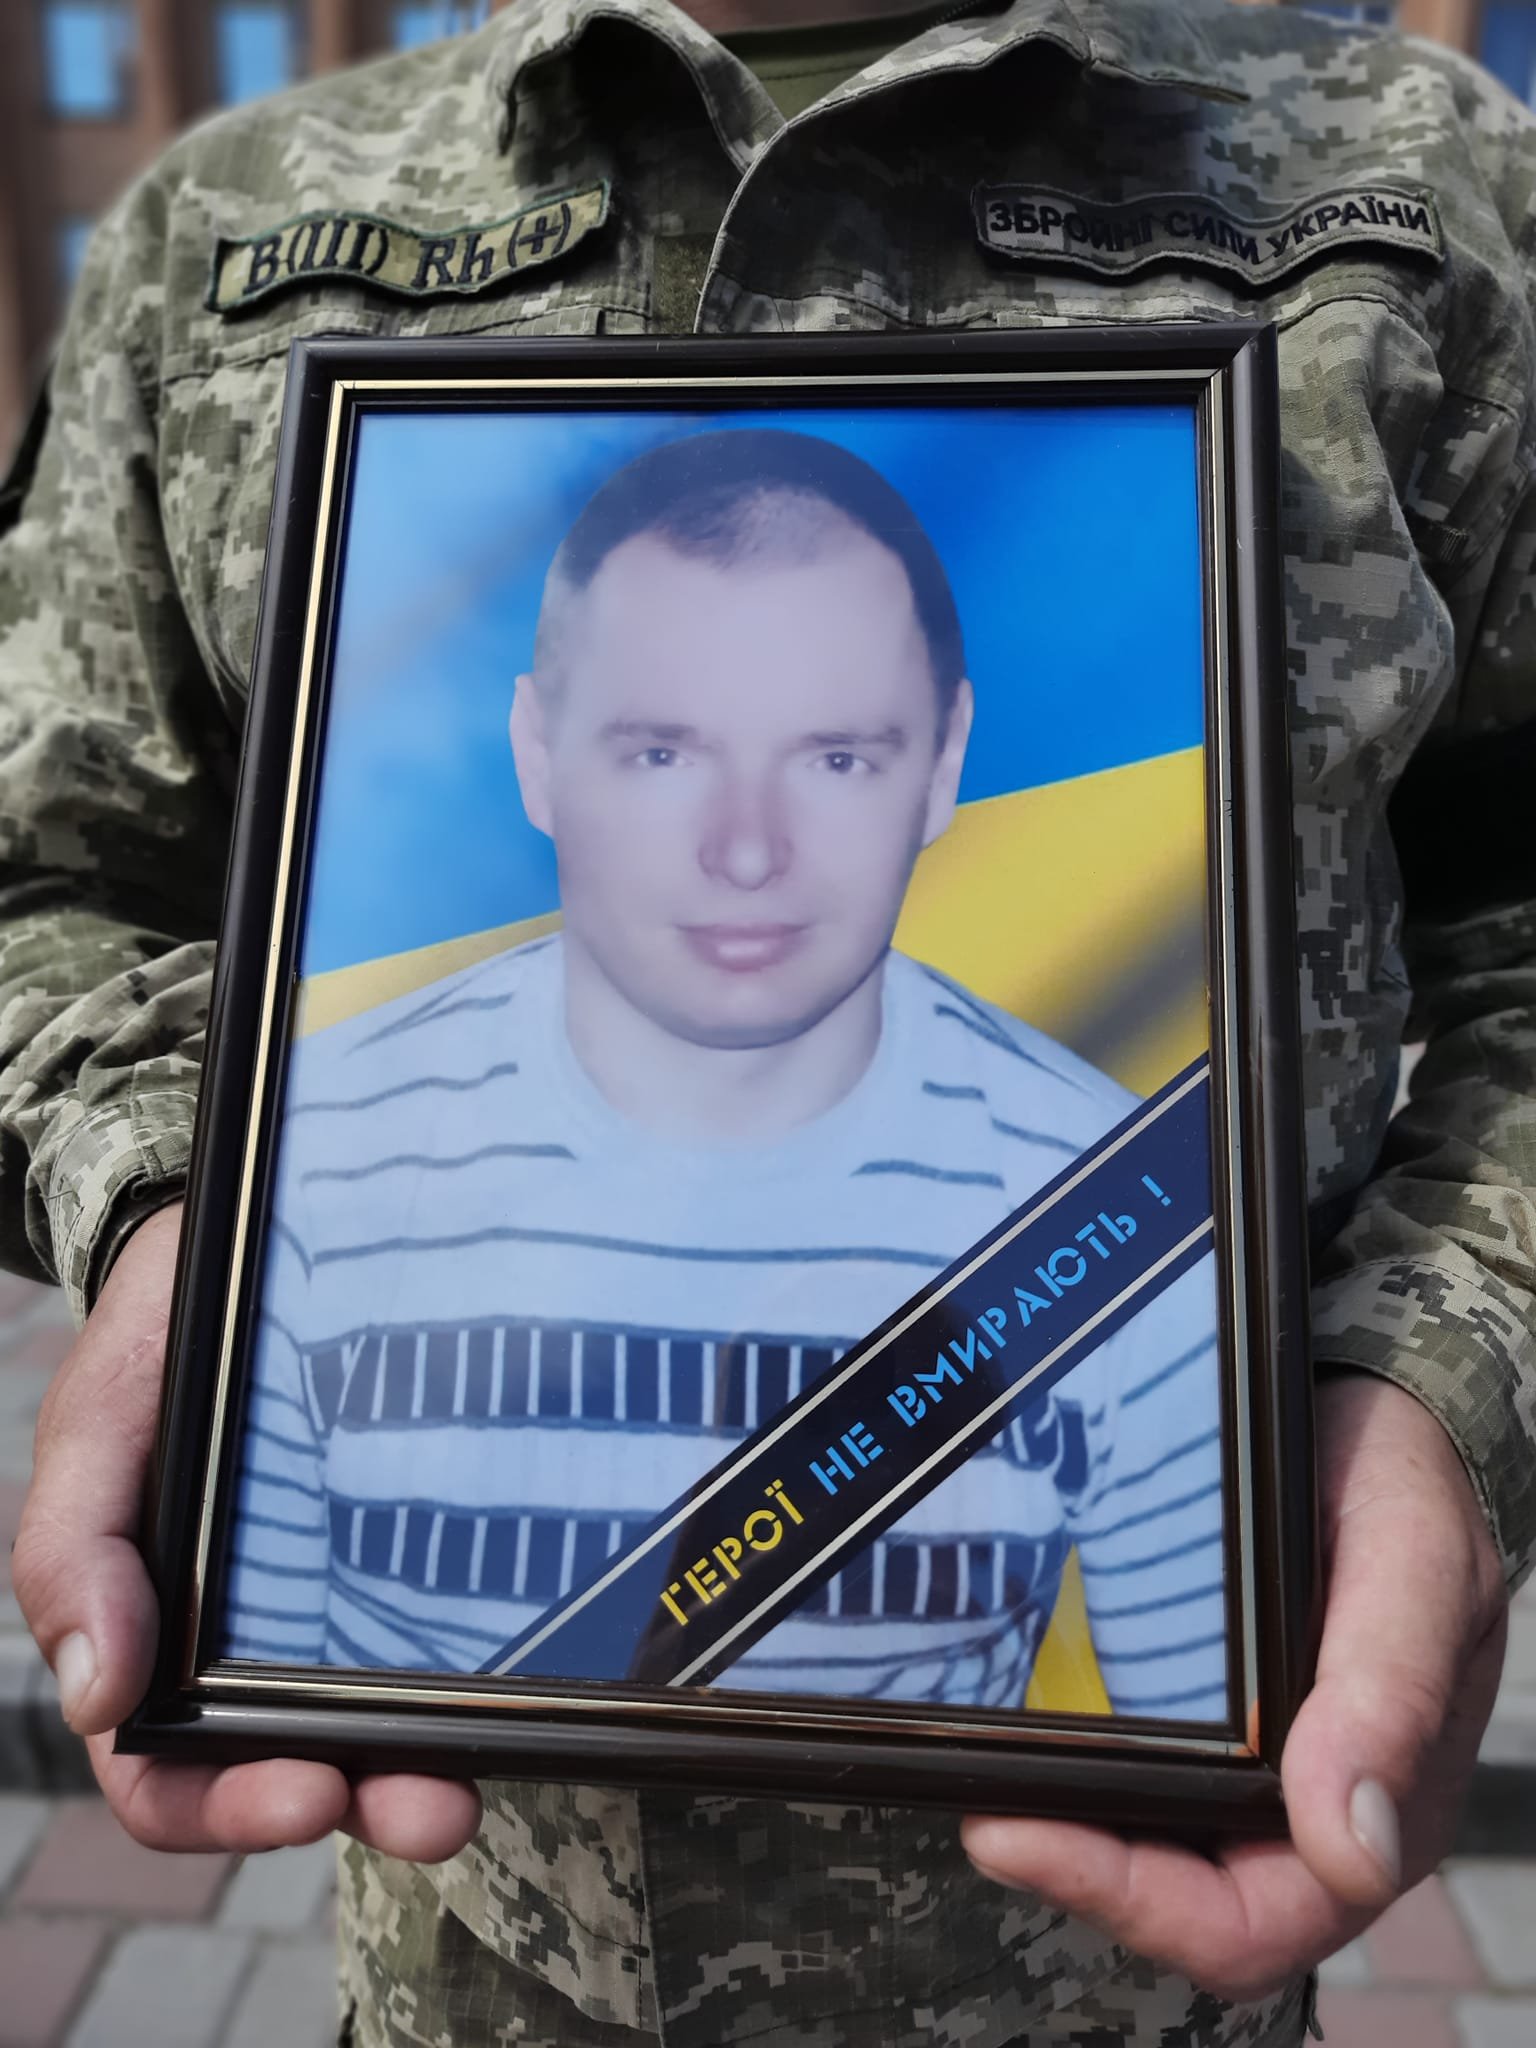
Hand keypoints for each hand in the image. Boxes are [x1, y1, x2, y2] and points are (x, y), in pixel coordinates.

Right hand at [12, 1202, 481, 1859]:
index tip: (308, 1792)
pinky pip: (457, 1609)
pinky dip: (490, 1653)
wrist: (249, 1232)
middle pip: (305, 1758)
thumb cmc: (155, 1339)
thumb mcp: (94, 1428)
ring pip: (394, 1707)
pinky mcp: (423, 1529)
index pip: (175, 1773)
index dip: (231, 1810)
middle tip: (436, 1807)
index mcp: (160, 1633)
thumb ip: (74, 1551)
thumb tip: (98, 1697)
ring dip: (440, 1752)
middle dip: (371, 1801)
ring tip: (492, 1761)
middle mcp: (260, 1633)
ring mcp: (352, 1586)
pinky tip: (540, 1654)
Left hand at [960, 1372, 1508, 1999]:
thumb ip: (1390, 1694)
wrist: (1367, 1411)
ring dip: (1049, 1804)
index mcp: (1365, 1803)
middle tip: (972, 1787)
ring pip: (1128, 1831)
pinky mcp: (1185, 1698)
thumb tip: (1353, 1846)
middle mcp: (1292, 1802)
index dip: (1129, 1901)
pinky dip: (1056, 1739)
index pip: (1244, 1923)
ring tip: (966, 1743)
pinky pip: (1116, 1750)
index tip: (1020, 1833)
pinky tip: (1000, 1692)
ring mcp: (1234, 1755)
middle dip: (1062, 1858)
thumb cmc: (1404, 1489)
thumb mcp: (1417, 1566)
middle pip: (1165, 1895)